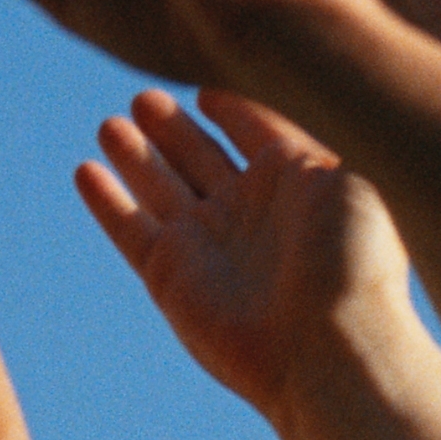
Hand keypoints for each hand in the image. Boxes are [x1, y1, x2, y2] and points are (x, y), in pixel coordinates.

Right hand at [75, 86, 412, 425]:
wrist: (333, 347)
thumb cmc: (354, 261)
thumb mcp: (350, 174)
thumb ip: (312, 134)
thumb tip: (295, 98)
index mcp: (299, 185)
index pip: (258, 135)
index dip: (234, 112)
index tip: (208, 92)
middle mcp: (251, 213)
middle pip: (201, 158)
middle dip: (174, 130)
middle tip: (145, 99)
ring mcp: (209, 246)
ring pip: (160, 188)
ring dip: (135, 156)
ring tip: (111, 125)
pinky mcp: (170, 277)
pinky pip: (129, 229)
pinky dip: (107, 202)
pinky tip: (86, 171)